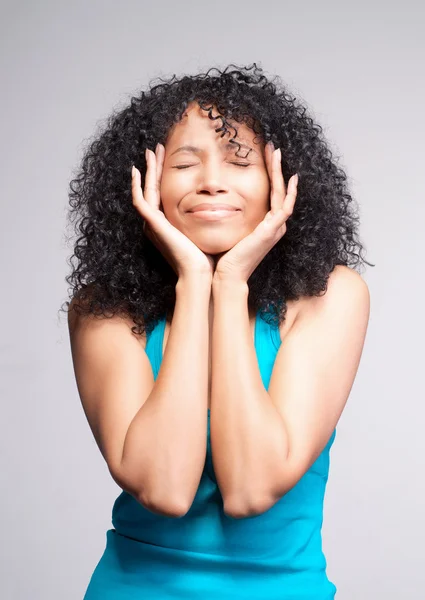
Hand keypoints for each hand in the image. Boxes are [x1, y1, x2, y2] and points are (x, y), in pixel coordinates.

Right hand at [132, 144, 214, 280]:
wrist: (200, 273)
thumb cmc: (206, 257)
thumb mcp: (204, 230)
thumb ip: (206, 217)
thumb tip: (221, 205)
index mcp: (166, 225)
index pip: (162, 194)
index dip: (163, 175)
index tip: (168, 158)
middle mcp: (156, 223)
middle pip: (152, 189)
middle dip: (154, 168)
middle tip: (156, 149)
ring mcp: (153, 224)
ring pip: (146, 191)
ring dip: (147, 171)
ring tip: (150, 152)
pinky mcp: (154, 225)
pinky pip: (140, 201)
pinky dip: (136, 186)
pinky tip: (137, 171)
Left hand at [213, 142, 297, 283]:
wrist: (225, 276)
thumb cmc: (223, 257)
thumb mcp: (229, 230)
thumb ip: (228, 215)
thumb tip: (215, 201)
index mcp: (265, 226)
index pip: (272, 194)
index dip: (271, 174)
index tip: (265, 156)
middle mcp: (274, 226)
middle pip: (280, 190)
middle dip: (277, 168)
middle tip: (273, 147)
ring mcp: (274, 228)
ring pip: (284, 194)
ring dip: (281, 172)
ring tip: (276, 153)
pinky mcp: (271, 231)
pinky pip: (285, 207)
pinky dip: (289, 192)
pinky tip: (289, 177)